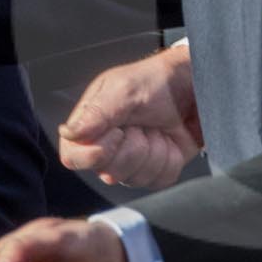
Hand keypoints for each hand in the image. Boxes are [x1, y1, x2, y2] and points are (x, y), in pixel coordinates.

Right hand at [60, 45, 202, 188]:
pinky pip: (159, 180)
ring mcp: (131, 163)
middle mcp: (106, 148)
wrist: (193, 86)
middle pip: (108, 172)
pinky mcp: (155, 171)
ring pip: (136, 178)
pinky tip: (169, 140)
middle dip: (134, 146)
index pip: (72, 157)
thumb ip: (97, 112)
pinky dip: (170, 158)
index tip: (117, 131)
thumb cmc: (156, 81)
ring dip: (154, 150)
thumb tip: (69, 133)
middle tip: (141, 122)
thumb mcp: (124, 88)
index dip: (95, 152)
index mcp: (89, 126)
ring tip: (156, 127)